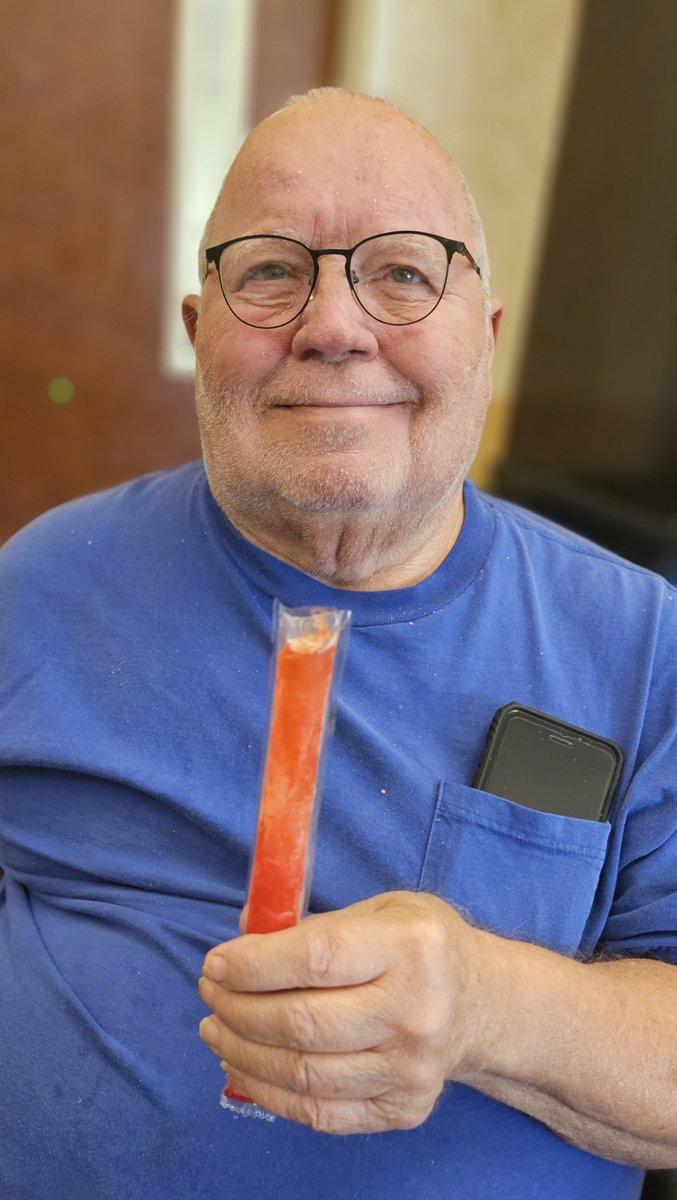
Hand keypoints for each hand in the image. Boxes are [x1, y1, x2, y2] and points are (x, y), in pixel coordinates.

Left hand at [198, 891, 483, 1133]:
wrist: (481, 1004)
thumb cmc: (419, 946)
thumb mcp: (380, 909)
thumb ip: (314, 924)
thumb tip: (240, 938)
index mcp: (411, 946)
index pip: (314, 958)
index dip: (253, 964)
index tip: (216, 963)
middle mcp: (416, 1011)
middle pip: (301, 1022)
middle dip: (237, 1008)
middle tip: (210, 993)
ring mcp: (412, 1069)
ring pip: (303, 1072)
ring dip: (242, 1050)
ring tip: (216, 1028)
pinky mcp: (405, 1109)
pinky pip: (319, 1111)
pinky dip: (269, 1091)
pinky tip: (245, 1064)